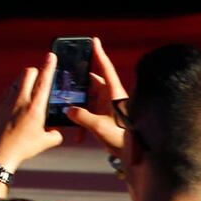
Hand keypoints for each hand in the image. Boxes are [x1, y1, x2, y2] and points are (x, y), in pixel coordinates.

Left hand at [0, 50, 63, 172]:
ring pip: (17, 80)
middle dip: (36, 71)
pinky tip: (19, 102)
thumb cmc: (23, 148)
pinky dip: (16, 91)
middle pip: (28, 73)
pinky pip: (9, 91)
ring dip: (25, 81)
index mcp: (35, 107)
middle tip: (41, 78)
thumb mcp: (45, 142)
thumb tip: (56, 130)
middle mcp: (20, 100)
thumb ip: (56, 133)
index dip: (49, 66)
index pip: (44, 81)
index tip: (51, 55)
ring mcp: (7, 100)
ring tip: (31, 91)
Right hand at [65, 35, 127, 153]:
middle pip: (92, 82)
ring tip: (64, 108)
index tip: (94, 40)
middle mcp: (111, 98)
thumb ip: (83, 117)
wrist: (136, 160)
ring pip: (88, 99)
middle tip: (64, 77)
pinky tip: (77, 135)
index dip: (99, 54)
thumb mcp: (101, 128)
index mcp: (114, 94)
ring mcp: (107, 108)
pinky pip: (88, 113)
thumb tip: (69, 110)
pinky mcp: (104, 118)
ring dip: (77, 105)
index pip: (106, 69)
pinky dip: (81, 121)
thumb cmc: (124, 141)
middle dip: (78, 82)